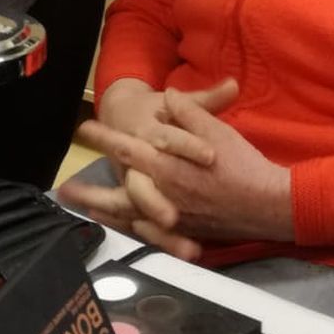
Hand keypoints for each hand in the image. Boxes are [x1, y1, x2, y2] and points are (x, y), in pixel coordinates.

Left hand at [62, 85, 292, 250]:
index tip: (85, 128)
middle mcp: (163, 195)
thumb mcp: (217, 131)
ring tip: (83, 210)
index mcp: (168, 167)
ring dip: (102, 213)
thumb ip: (189, 113)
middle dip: (90, 190)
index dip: (104, 138)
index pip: (127, 150)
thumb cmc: (242, 165)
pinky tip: (120, 227)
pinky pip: (147, 235)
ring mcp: (172, 218)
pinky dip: (129, 230)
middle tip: (66, 188)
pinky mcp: (183, 232)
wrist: (267, 204)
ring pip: (128, 218)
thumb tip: (168, 98)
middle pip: (116, 195)